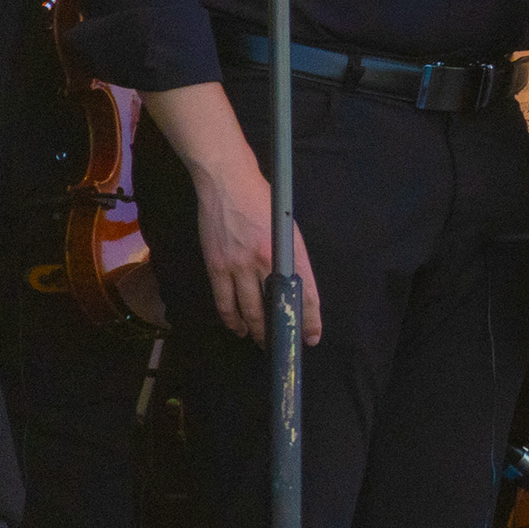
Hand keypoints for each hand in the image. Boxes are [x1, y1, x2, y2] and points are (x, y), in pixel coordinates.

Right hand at [192, 154, 319, 346]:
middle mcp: (267, 261)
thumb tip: (292, 282)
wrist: (228, 184)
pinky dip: (230, 317)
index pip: (306, 293)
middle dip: (278, 331)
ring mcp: (239, 265)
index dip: (310, 319)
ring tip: (258, 341)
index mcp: (290, 251)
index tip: (311, 337)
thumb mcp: (288, 226)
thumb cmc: (263, 200)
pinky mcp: (217, 265)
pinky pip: (223, 300)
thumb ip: (290, 255)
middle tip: (281, 344)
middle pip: (274, 307)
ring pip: (248, 310)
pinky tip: (236, 326)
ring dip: (254, 330)